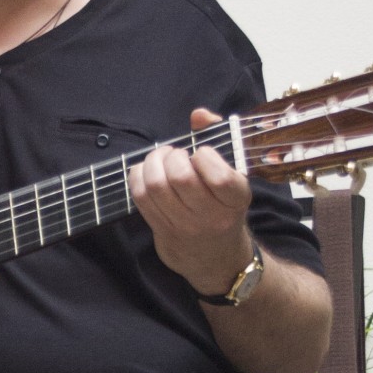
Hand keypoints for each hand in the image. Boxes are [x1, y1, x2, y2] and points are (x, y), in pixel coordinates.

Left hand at [130, 108, 254, 295]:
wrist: (216, 257)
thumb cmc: (224, 206)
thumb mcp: (234, 175)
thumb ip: (218, 137)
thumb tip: (198, 114)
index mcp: (236, 199)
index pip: (219, 176)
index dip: (203, 156)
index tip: (200, 153)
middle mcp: (212, 216)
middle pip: (180, 178)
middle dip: (172, 156)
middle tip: (174, 154)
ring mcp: (184, 226)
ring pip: (155, 186)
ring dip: (152, 163)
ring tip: (159, 159)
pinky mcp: (161, 231)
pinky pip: (140, 197)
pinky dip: (137, 176)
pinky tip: (146, 172)